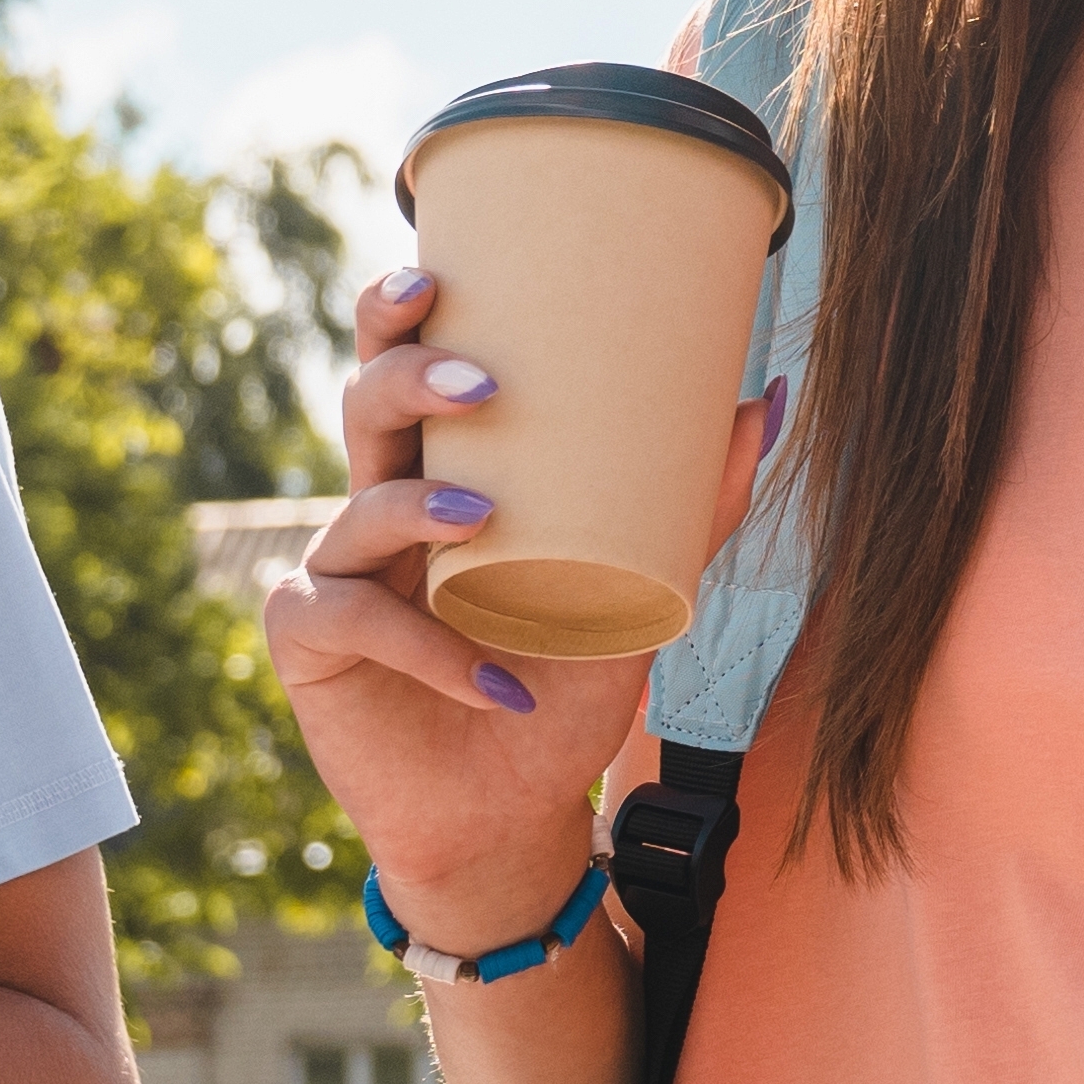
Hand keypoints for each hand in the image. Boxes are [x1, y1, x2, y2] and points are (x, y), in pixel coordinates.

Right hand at [255, 260, 772, 938]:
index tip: (438, 274)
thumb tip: (773, 399)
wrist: (515, 809)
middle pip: (363, 409)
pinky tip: (494, 684)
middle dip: (407, 378)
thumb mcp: (639, 591)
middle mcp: (377, 507)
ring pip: (353, 512)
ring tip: (481, 520)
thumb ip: (694, 504)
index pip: (403, 368)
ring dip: (415, 509)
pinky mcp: (311, 645)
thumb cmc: (561, 680)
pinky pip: (357, 623)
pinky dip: (429, 653)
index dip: (397, 315)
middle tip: (482, 384)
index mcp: (441, 472)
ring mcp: (336, 574)